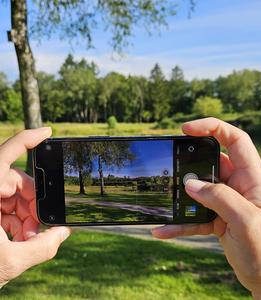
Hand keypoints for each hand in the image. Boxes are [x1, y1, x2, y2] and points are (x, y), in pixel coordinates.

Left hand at [0, 128, 70, 287]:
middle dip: (33, 201)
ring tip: (27, 237)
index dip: (28, 139)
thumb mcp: (10, 263)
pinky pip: (5, 205)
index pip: (4, 154)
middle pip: (15, 180)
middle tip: (38, 225)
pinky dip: (17, 219)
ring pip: (12, 194)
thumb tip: (63, 232)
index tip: (48, 133)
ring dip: (26, 214)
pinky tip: (19, 237)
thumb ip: (44, 247)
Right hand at [152, 118, 260, 298]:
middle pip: (212, 163)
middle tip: (171, 167)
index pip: (235, 140)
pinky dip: (181, 221)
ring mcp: (228, 202)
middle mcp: (240, 186)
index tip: (187, 129)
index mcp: (254, 178)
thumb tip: (190, 183)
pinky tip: (164, 229)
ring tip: (165, 202)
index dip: (212, 128)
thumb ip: (218, 198)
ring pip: (200, 190)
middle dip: (191, 164)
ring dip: (182, 197)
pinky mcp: (219, 218)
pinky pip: (196, 215)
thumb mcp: (246, 221)